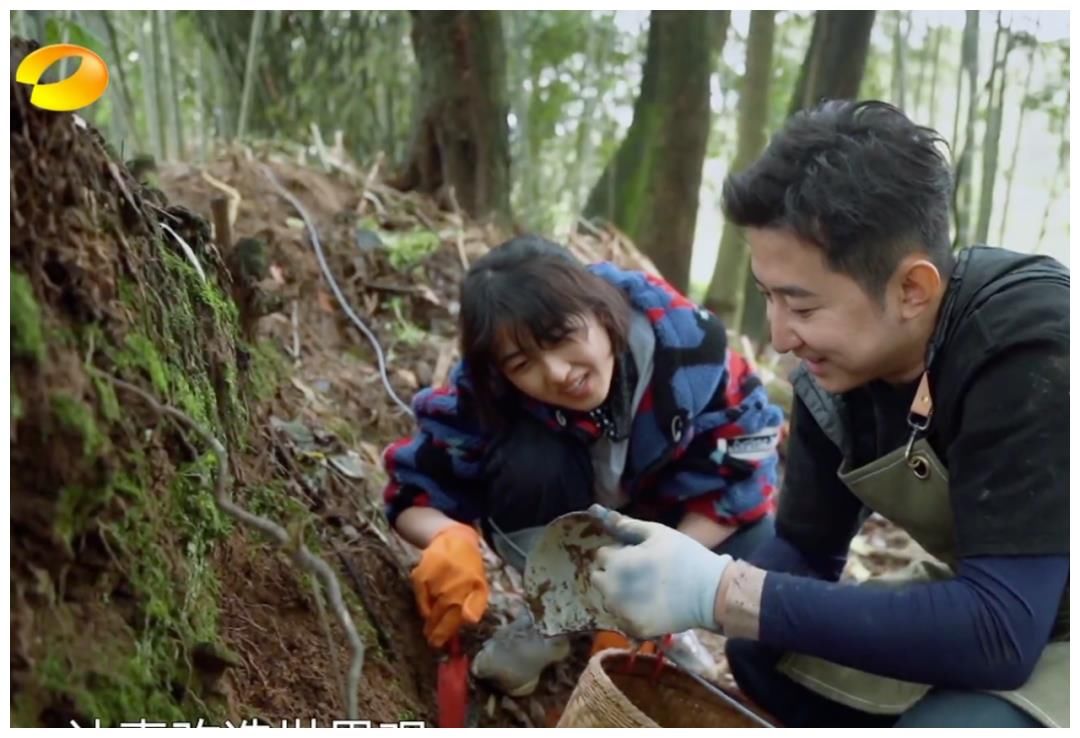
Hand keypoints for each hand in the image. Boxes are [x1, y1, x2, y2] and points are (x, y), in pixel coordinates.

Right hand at [410, 523, 488, 647]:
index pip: (455, 619)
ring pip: (430, 609)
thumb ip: (477, 605)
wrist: (455, 539)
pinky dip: (422, 605)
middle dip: (436, 632)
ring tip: (428, 631)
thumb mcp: (480, 586)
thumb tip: (470, 621)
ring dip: (429, 622)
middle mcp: (452, 586)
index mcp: (469, 590)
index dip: (446, 634)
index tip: (440, 643)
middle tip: (432, 642)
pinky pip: (419, 597)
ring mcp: (435, 581)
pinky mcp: (421, 574)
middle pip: (441, 617)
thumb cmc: (470, 568)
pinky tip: (425, 611)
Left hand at [588, 504, 731, 638]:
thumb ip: (627, 526)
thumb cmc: (683, 556)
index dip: (617, 553)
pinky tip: (650, 606)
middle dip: (612, 574)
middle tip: (636, 573)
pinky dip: (631, 612)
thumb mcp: (656, 533)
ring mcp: (622, 612)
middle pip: (599, 579)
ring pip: (609, 600)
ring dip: (619, 594)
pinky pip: (623, 618)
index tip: (634, 555)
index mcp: (616, 563)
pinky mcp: (634, 628)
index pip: (601, 555)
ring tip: (644, 590)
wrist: (710, 592)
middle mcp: (613, 589)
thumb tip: (600, 513)